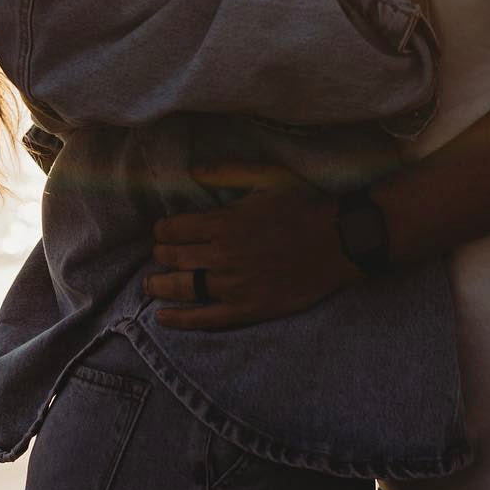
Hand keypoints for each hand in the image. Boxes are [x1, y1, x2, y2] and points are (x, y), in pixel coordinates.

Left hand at [143, 163, 359, 329]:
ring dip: (161, 286)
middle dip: (161, 256)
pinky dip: (181, 319)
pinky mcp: (249, 309)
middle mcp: (224, 256)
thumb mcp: (267, 176)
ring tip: (150, 285)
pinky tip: (163, 317)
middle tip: (157, 255)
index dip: (163, 230)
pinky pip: (206, 318)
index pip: (177, 229)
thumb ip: (228, 171)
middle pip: (176, 258)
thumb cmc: (303, 205)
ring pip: (186, 288)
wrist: (339, 241)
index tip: (161, 231)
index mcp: (226, 222)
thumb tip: (192, 170)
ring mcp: (235, 285)